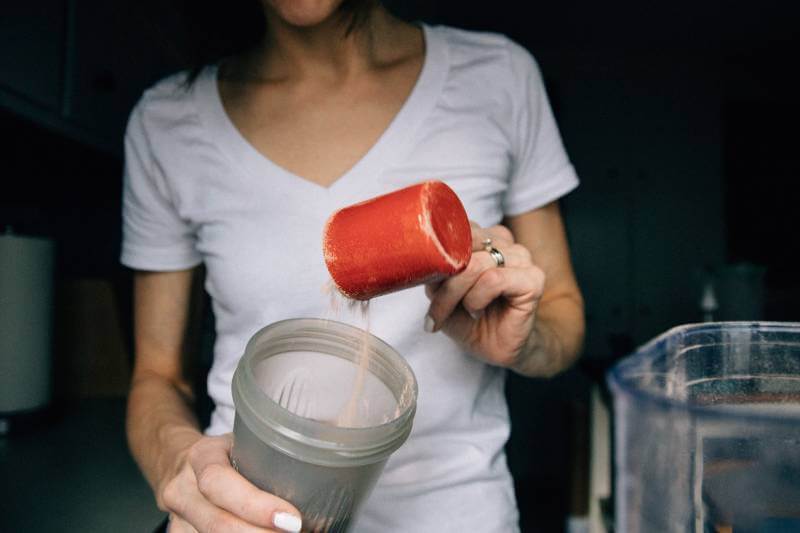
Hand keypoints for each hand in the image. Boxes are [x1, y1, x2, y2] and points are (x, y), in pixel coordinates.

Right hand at [160, 433, 301, 532]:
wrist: (182, 463)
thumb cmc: (227, 452)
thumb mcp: (245, 440)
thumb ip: (273, 449)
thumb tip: (328, 452)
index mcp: (201, 456)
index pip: (220, 482)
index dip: (255, 506)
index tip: (293, 521)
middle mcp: (183, 488)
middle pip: (216, 523)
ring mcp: (178, 518)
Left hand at [424, 222, 544, 367]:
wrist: (495, 347)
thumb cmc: (469, 318)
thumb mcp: (441, 293)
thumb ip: (435, 272)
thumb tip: (424, 263)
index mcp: (483, 237)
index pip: (455, 230)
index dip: (436, 258)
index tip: (425, 287)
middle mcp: (504, 242)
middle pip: (463, 246)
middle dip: (443, 280)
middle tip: (435, 309)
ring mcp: (521, 258)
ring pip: (476, 264)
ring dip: (456, 294)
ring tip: (453, 314)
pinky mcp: (533, 278)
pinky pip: (494, 279)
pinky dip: (477, 299)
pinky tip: (476, 311)